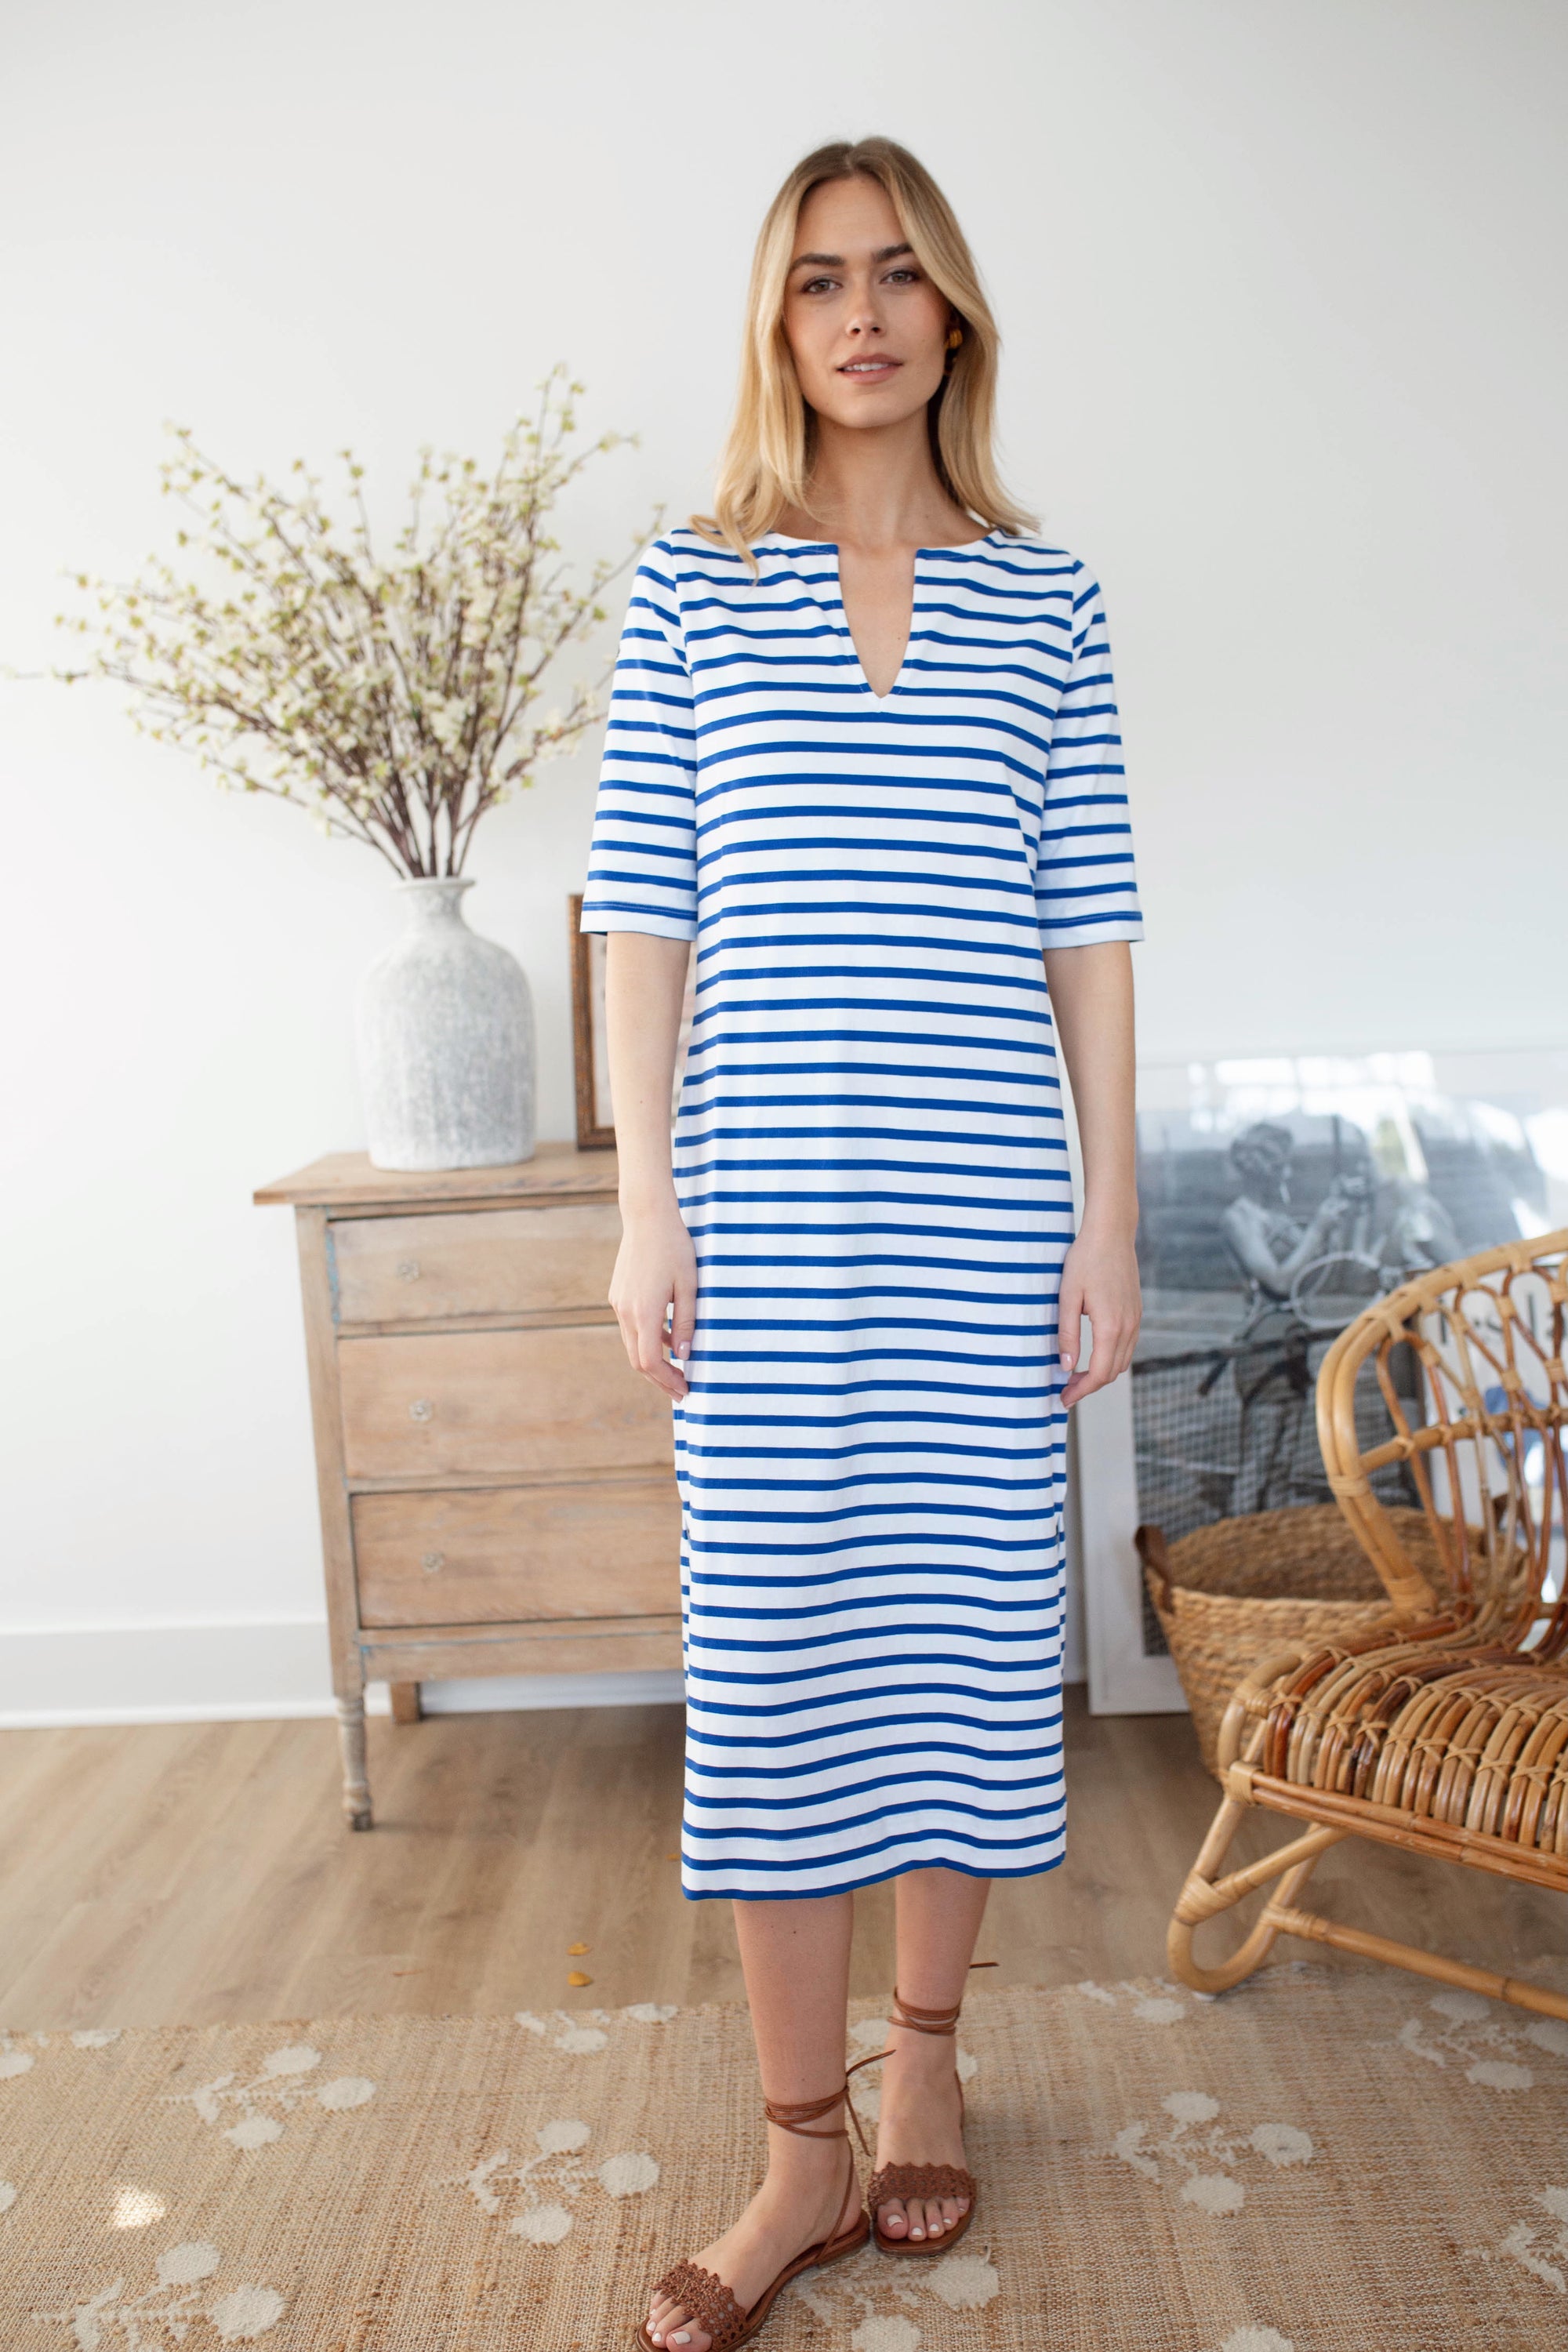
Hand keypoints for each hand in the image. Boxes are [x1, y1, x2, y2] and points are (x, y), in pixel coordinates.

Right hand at [609, 1199, 696, 1400]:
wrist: (647, 1217)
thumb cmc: (675, 1248)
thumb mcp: (690, 1287)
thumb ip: (686, 1323)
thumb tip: (684, 1356)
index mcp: (644, 1312)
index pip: (650, 1362)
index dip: (667, 1381)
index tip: (685, 1390)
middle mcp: (626, 1312)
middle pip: (638, 1360)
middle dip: (660, 1380)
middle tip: (682, 1392)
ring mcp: (619, 1303)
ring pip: (633, 1345)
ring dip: (653, 1363)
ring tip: (676, 1373)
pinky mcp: (618, 1295)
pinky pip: (632, 1328)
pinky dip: (648, 1341)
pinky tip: (668, 1342)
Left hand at [1057, 1226, 1140, 1407]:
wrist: (1112, 1233)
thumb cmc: (1086, 1260)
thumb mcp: (1068, 1297)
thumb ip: (1067, 1334)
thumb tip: (1067, 1367)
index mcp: (1111, 1326)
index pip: (1101, 1373)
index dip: (1082, 1391)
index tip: (1064, 1399)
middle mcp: (1129, 1327)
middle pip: (1113, 1372)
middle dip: (1090, 1386)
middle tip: (1065, 1390)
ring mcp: (1136, 1319)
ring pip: (1122, 1361)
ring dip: (1101, 1373)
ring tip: (1075, 1376)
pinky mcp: (1136, 1312)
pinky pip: (1127, 1346)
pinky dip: (1111, 1358)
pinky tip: (1092, 1355)